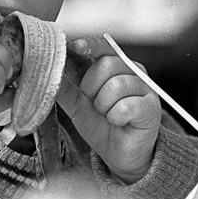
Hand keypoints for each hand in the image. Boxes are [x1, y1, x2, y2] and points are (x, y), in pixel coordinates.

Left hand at [55, 37, 160, 183]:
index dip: (90, 44)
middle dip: (91, 87)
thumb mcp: (76, 104)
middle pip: (106, 64)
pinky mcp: (151, 107)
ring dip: (103, 106)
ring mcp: (145, 88)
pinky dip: (116, 117)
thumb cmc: (101, 124)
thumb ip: (64, 87)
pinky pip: (126, 106)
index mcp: (115, 66)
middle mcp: (133, 72)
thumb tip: (46, 69)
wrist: (120, 154)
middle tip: (94, 103)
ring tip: (107, 114)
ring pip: (116, 86)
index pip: (103, 46)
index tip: (75, 46)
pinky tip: (119, 122)